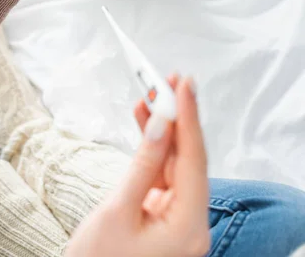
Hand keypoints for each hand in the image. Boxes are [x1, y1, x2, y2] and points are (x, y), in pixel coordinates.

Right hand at [65, 77, 209, 256]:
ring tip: (150, 94)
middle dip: (177, 118)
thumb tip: (160, 123)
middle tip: (167, 82)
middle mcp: (191, 224)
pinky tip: (144, 122)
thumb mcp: (117, 210)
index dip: (188, 117)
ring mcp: (179, 220)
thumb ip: (144, 164)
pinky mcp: (165, 215)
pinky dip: (153, 148)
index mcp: (188, 228)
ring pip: (175, 162)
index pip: (193, 160)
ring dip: (162, 129)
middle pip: (188, 158)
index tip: (183, 84)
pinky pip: (163, 172)